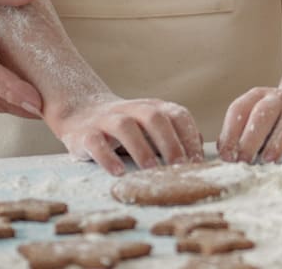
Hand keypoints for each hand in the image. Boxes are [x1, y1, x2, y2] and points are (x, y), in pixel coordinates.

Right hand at [57, 96, 204, 175]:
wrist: (80, 113)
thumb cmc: (126, 129)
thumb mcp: (150, 128)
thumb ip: (174, 137)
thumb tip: (201, 154)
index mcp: (153, 108)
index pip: (178, 115)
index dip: (190, 136)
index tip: (199, 162)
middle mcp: (132, 110)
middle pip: (154, 117)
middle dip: (170, 142)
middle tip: (180, 167)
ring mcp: (108, 119)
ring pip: (126, 127)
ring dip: (141, 148)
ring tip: (151, 171)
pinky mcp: (86, 133)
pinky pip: (96, 142)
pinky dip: (108, 157)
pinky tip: (118, 173)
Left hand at [217, 86, 281, 163]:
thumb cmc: (277, 119)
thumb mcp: (257, 120)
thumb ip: (240, 134)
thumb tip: (225, 155)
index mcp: (259, 96)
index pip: (240, 108)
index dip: (230, 131)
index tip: (226, 156)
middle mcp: (281, 98)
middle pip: (264, 110)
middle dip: (252, 136)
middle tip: (244, 160)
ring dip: (278, 138)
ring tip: (268, 159)